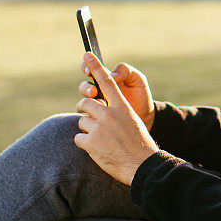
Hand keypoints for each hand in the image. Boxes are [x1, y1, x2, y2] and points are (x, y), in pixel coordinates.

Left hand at [75, 51, 158, 185]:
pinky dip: (85, 145)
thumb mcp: (132, 121)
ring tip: (102, 141)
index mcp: (122, 106)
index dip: (96, 67)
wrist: (142, 166)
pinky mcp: (91, 142)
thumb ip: (116, 113)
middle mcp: (110, 114)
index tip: (86, 55)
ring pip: (81, 122)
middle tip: (88, 118)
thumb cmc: (139, 144)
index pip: (107, 81)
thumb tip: (98, 110)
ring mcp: (100, 128)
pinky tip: (98, 150)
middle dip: (83, 109)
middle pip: (85, 103)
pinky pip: (78, 138)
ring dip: (88, 131)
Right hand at [80, 59, 154, 131]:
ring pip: (83, 102)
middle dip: (86, 88)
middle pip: (83, 87)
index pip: (90, 70)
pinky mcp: (97, 120)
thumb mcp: (138, 80)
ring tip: (97, 104)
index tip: (89, 72)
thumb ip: (126, 71)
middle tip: (93, 92)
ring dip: (86, 102)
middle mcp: (98, 92)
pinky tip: (98, 117)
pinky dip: (90, 116)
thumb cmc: (141, 96)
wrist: (146, 118)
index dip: (86, 67)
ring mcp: (96, 107)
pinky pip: (87, 118)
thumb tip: (113, 76)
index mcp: (106, 79)